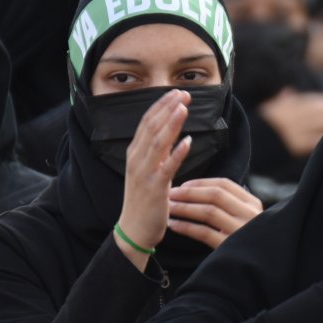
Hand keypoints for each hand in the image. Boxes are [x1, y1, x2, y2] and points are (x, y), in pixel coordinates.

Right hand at [116, 90, 191, 263]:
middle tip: (184, 93)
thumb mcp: (147, 169)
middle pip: (152, 126)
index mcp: (134, 153)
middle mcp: (136, 159)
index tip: (176, 92)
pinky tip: (188, 142)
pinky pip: (166, 167)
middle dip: (168, 108)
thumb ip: (157, 150)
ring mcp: (144, 173)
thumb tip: (171, 130)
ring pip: (157, 142)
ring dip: (171, 123)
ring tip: (184, 108)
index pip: (147, 122)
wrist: (134, 229)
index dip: (161, 105)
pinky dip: (176, 153)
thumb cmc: (143, 199)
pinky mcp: (154, 188)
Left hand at [167, 177, 262, 248]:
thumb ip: (233, 206)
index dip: (200, 183)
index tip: (182, 185)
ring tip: (169, 208)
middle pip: (215, 195)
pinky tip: (174, 225)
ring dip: (185, 208)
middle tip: (170, 194)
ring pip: (209, 212)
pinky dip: (187, 227)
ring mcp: (241, 231)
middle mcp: (249, 214)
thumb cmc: (248, 243)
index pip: (225, 184)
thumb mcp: (248, 220)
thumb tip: (199, 191)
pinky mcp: (230, 248)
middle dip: (189, 193)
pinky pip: (204, 233)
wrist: (260, 270)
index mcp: (253, 204)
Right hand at [259, 90, 322, 157]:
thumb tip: (288, 91)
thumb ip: (281, 102)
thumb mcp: (269, 112)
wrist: (254, 146)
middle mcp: (291, 118)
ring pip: (320, 124)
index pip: (310, 101)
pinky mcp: (297, 146)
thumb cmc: (262, 129)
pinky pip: (316, 139)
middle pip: (318, 111)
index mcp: (285, 108)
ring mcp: (295, 132)